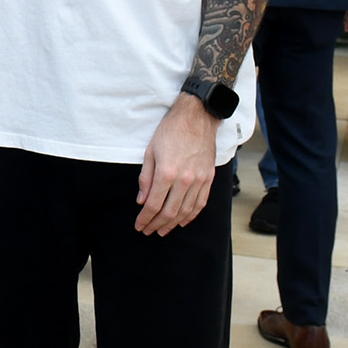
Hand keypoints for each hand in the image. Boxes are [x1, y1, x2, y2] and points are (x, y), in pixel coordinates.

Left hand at [136, 95, 219, 235]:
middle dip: (156, 225)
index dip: (145, 218)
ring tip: (163, 230)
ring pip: (186, 211)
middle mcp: (184, 180)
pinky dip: (191, 215)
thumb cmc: (170, 131)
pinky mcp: (208, 178)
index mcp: (167, 173)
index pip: (154, 205)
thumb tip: (142, 200)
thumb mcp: (150, 151)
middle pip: (169, 212)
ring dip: (173, 224)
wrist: (197, 116)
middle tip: (148, 231)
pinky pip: (201, 203)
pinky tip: (183, 221)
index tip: (139, 225)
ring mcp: (199, 180)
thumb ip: (145, 178)